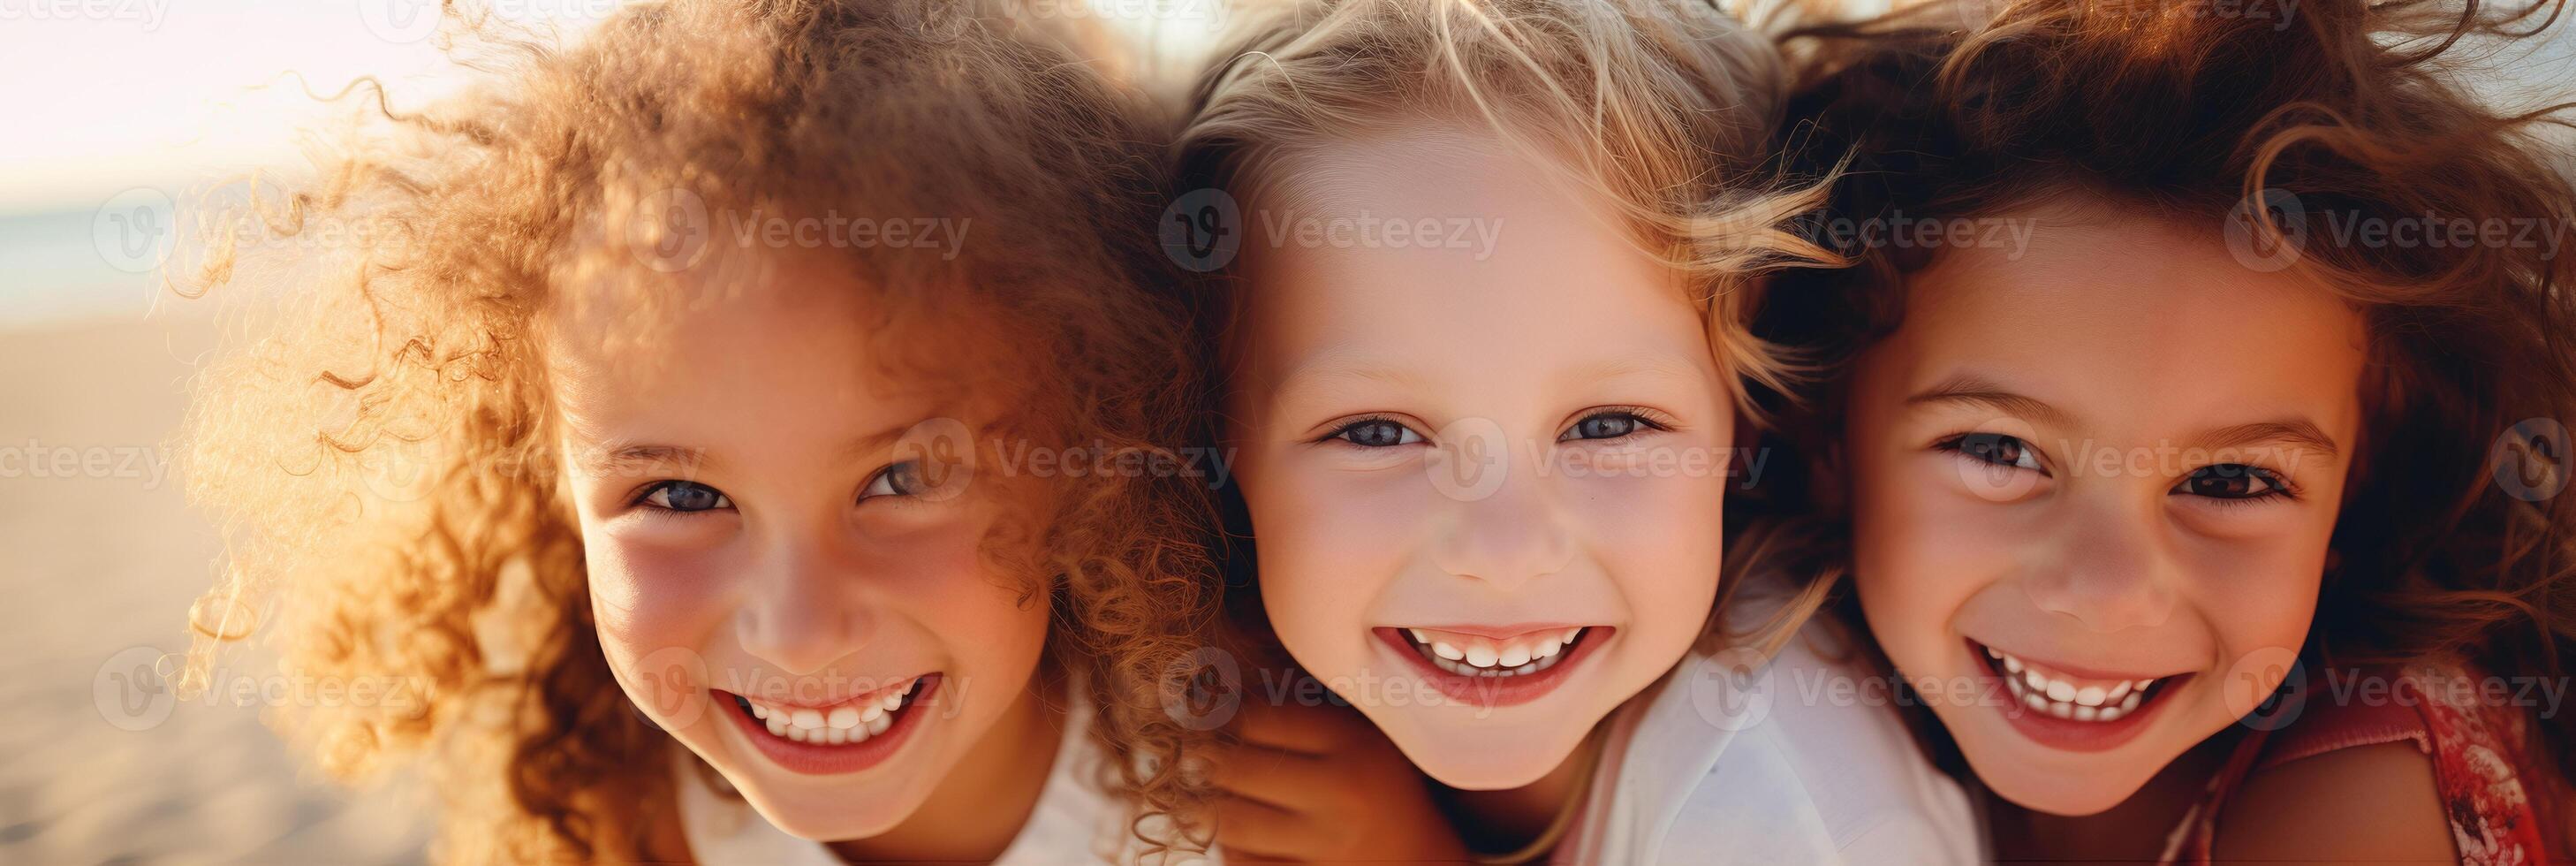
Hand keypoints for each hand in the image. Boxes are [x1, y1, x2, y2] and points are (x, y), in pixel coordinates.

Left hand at [1214, 694, 1473, 862]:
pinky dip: (1230, 847)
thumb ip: (1314, 716)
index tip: (1223, 723)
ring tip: (1211, 798)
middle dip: (1212, 763)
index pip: (1261, 719)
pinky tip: (1237, 837)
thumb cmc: (1386, 794)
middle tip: (1201, 759)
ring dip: (1213, 807)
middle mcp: (1343, 792)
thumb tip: (1230, 697)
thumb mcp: (1368, 741)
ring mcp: (1327, 843)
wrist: (1427, 863)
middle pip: (1238, 767)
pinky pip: (1242, 862)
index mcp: (1357, 744)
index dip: (1232, 719)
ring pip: (1231, 820)